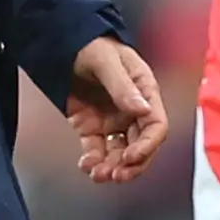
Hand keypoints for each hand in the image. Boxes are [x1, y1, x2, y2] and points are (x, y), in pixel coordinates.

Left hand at [64, 36, 166, 183]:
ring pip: (120, 153)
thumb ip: (122, 86)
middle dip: (131, 165)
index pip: (156, 125)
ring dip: (112, 168)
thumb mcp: (105, 60)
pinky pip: (98, 150)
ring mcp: (113, 120)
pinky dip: (94, 162)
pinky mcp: (93, 127)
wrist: (62, 43)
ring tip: (97, 174)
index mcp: (144, 91)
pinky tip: (86, 166)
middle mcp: (132, 110)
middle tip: (116, 175)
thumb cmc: (90, 44)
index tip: (131, 156)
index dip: (148, 145)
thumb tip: (142, 110)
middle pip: (142, 145)